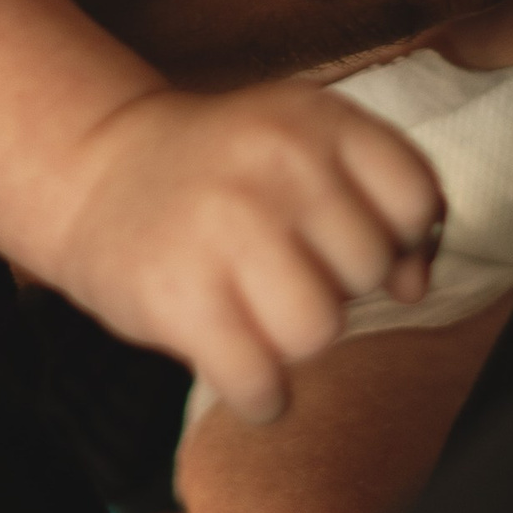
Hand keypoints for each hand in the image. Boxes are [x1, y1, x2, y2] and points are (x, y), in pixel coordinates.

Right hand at [51, 81, 443, 424]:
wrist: (97, 167)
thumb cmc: (221, 172)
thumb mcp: (302, 145)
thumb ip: (376, 200)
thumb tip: (412, 284)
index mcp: (316, 118)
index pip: (416, 197)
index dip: (399, 236)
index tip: (353, 239)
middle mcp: (275, 162)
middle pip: (367, 271)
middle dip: (335, 286)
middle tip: (283, 269)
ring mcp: (224, 226)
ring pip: (318, 331)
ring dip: (292, 341)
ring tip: (257, 313)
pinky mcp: (180, 296)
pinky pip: (260, 383)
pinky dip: (258, 394)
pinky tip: (238, 363)